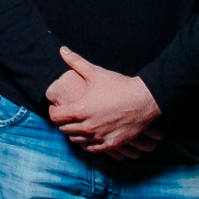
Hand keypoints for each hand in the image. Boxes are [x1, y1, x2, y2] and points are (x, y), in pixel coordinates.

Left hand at [45, 48, 161, 157]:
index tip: (57, 106)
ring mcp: (99, 137)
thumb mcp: (95, 72)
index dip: (53, 110)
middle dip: (63, 121)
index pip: (55, 117)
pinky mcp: (111, 144)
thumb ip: (76, 62)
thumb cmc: (119, 85)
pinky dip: (88, 143)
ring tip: (78, 124)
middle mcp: (87, 126)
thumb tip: (62, 49)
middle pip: (64, 129)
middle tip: (67, 115)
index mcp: (80, 109)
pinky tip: (90, 136)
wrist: (145, 100)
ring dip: (74, 133)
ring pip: (76, 140)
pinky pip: (91, 149)